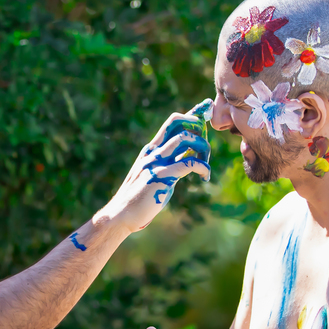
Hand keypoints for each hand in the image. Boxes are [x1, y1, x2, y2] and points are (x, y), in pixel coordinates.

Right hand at [101, 101, 211, 231]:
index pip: (171, 122)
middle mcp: (153, 151)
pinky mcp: (163, 176)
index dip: (190, 115)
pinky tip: (205, 176)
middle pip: (177, 121)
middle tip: (205, 143)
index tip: (204, 114)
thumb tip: (188, 159)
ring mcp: (157, 162)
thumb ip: (168, 164)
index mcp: (151, 150)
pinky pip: (190, 162)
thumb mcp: (154, 175)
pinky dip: (203, 167)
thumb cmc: (139, 199)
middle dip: (197, 125)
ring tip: (206, 161)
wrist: (122, 214)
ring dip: (202, 145)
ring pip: (185, 137)